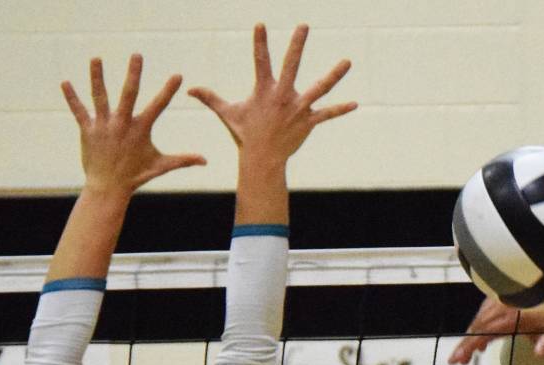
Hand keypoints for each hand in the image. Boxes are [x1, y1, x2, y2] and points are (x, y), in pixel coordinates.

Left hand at [62, 54, 204, 195]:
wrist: (110, 187)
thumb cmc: (136, 176)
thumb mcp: (161, 166)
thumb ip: (183, 160)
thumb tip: (205, 161)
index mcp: (141, 129)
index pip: (159, 106)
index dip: (169, 91)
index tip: (177, 75)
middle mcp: (123, 124)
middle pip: (128, 94)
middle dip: (134, 74)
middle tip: (137, 55)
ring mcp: (104, 126)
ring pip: (100, 98)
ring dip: (97, 78)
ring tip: (96, 59)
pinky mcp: (88, 131)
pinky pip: (79, 111)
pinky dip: (72, 98)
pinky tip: (65, 83)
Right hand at [189, 24, 355, 164]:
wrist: (262, 161)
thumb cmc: (245, 136)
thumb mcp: (227, 114)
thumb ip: (210, 98)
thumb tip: (188, 89)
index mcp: (263, 90)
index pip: (260, 60)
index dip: (260, 42)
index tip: (261, 24)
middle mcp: (282, 96)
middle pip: (291, 65)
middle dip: (297, 45)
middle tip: (303, 25)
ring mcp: (297, 109)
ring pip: (318, 88)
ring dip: (334, 75)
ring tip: (347, 62)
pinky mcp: (308, 122)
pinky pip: (327, 114)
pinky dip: (340, 110)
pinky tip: (355, 104)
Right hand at [448, 298, 543, 364]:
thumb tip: (540, 353)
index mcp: (512, 316)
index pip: (485, 333)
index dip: (469, 345)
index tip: (457, 358)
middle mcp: (500, 307)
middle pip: (476, 328)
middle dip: (464, 346)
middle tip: (455, 362)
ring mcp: (496, 302)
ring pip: (477, 322)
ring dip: (469, 339)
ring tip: (464, 357)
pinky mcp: (495, 300)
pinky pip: (481, 316)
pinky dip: (476, 330)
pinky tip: (479, 345)